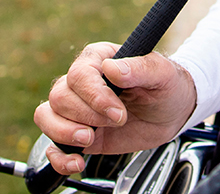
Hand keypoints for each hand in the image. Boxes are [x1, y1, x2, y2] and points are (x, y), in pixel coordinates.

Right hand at [33, 43, 197, 174]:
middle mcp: (82, 82)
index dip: (95, 98)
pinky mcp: (78, 133)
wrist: (173, 112)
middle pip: (60, 97)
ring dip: (65, 133)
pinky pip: (52, 144)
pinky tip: (77, 161)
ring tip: (90, 139)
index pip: (79, 75)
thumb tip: (112, 69)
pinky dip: (58, 156)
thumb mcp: (162, 74)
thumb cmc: (167, 86)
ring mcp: (77, 108)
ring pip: (46, 116)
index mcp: (98, 59)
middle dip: (86, 116)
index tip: (118, 113)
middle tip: (116, 122)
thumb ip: (140, 68)